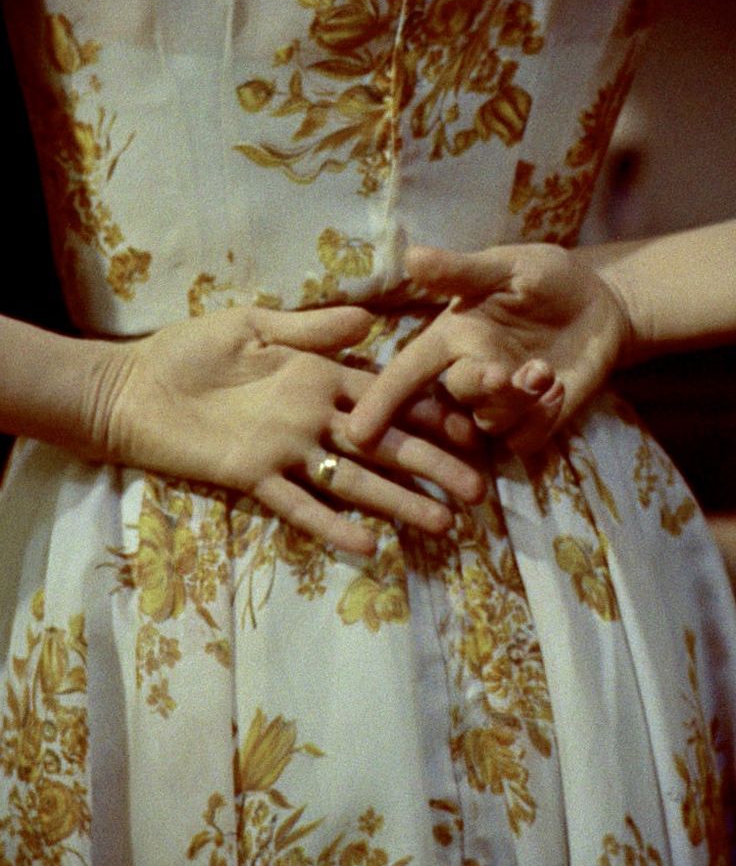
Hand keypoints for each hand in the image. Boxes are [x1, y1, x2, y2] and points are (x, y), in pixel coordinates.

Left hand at [92, 305, 483, 554]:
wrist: (131, 389)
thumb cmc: (189, 352)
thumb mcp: (253, 326)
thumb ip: (310, 328)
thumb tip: (370, 320)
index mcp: (318, 379)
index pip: (385, 397)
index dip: (428, 414)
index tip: (471, 431)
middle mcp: (312, 420)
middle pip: (382, 446)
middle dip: (430, 467)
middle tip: (475, 491)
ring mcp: (285, 453)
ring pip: (352, 481)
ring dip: (397, 502)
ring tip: (441, 524)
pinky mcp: (253, 478)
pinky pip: (298, 505)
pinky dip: (331, 526)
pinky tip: (368, 546)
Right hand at [349, 243, 629, 453]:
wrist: (601, 303)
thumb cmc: (546, 278)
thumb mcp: (508, 266)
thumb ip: (461, 271)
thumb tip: (411, 256)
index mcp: (452, 338)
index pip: (407, 373)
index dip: (382, 401)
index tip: (357, 432)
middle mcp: (469, 373)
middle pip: (455, 400)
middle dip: (478, 389)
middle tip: (504, 374)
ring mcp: (502, 403)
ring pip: (490, 424)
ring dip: (518, 401)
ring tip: (547, 372)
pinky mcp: (535, 422)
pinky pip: (526, 439)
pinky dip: (543, 419)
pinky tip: (561, 388)